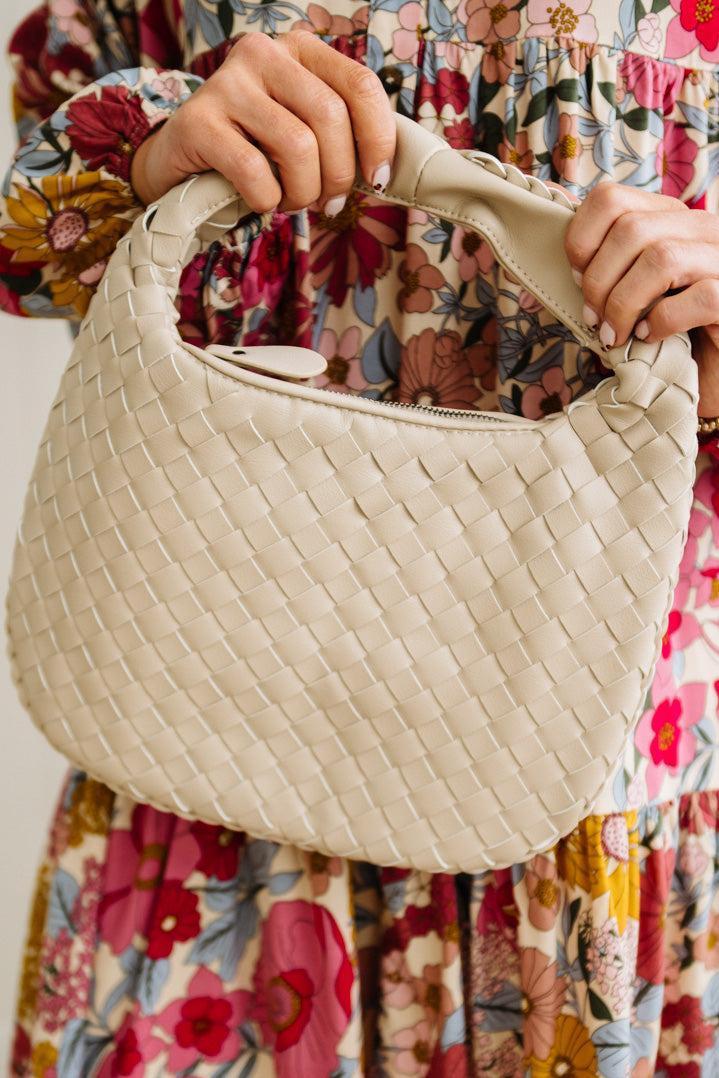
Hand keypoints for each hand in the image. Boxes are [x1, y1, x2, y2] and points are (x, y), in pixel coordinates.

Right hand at [130, 29, 395, 216]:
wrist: (182, 165)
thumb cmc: (255, 152)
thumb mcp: (303, 132)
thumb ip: (342, 136)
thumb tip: (386, 172)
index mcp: (299, 50)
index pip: (360, 84)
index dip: (378, 139)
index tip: (376, 180)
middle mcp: (263, 53)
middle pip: (330, 116)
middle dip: (338, 175)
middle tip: (327, 203)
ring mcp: (227, 83)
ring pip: (297, 146)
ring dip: (303, 193)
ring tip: (292, 203)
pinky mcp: (197, 121)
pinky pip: (255, 172)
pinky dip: (268, 200)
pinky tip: (263, 202)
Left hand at [561, 183, 718, 415]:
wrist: (710, 366)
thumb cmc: (664, 329)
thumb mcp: (629, 290)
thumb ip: (600, 265)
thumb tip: (546, 245)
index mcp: (668, 218)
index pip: (611, 199)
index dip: (580, 239)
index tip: (575, 277)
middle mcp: (700, 228)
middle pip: (631, 230)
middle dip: (598, 280)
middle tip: (593, 318)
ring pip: (660, 259)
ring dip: (623, 304)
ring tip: (614, 334)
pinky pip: (697, 297)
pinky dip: (661, 321)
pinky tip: (649, 336)